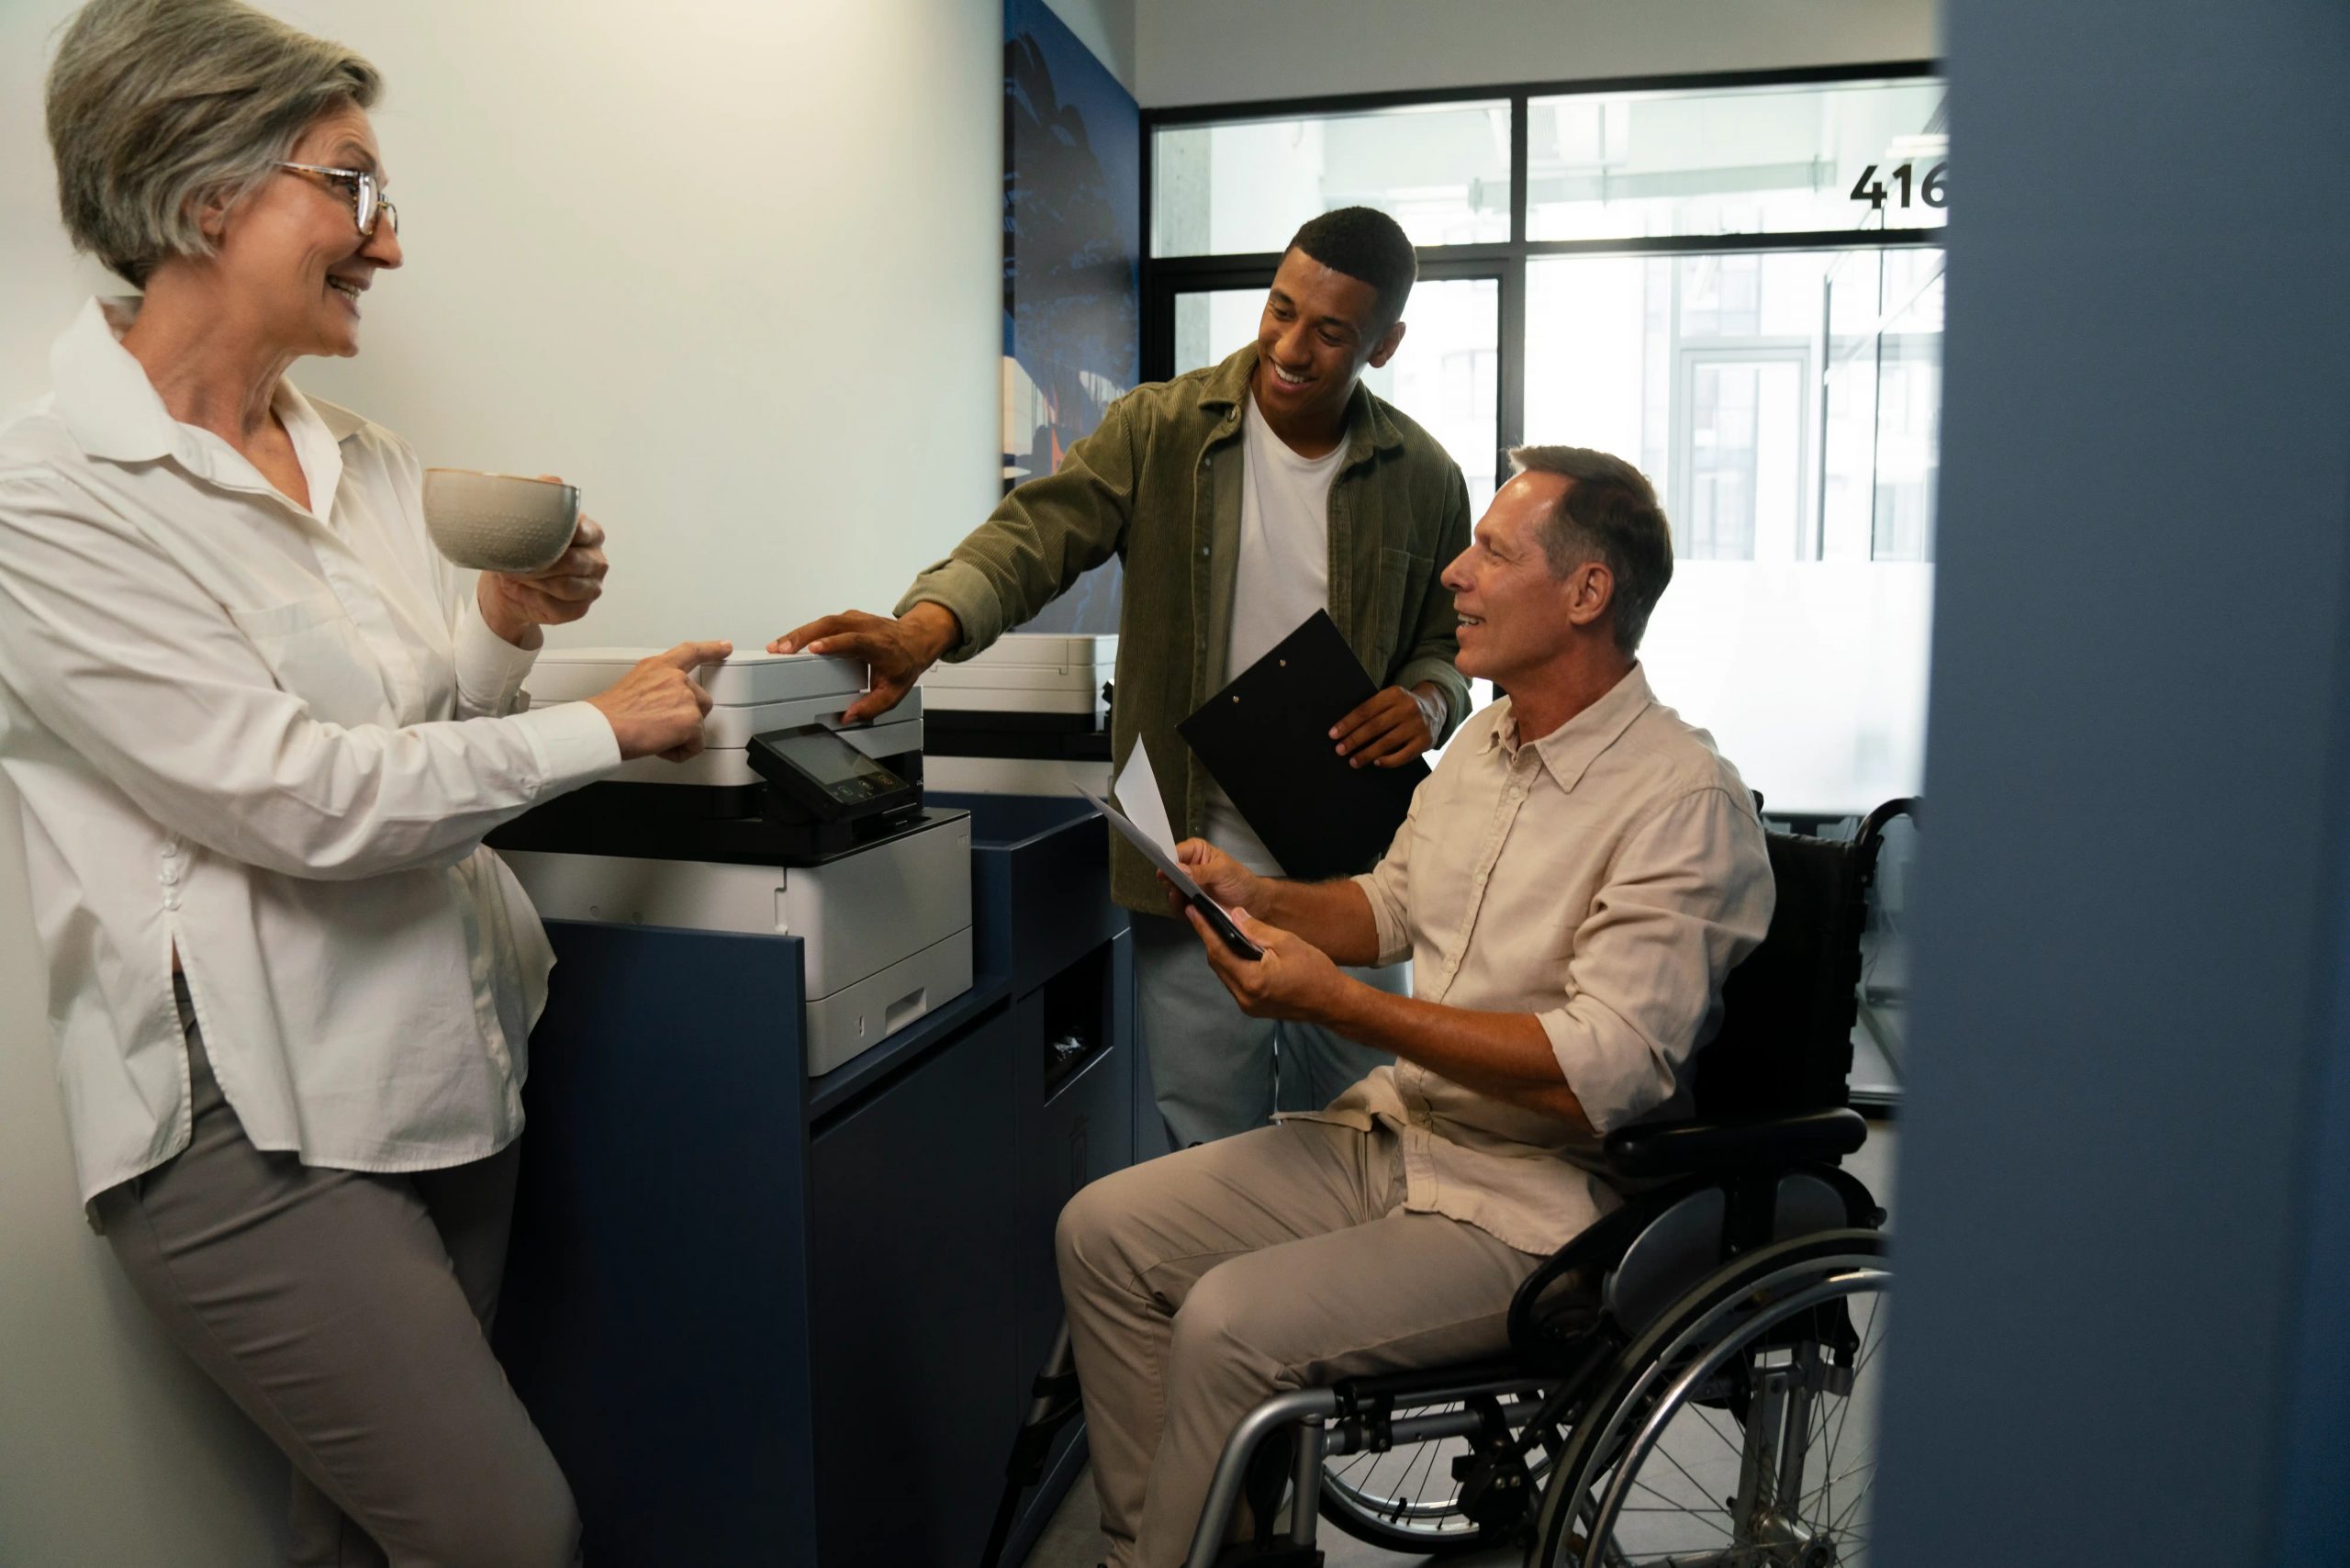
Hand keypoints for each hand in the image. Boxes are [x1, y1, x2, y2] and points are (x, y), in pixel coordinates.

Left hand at [478, 477, 607, 644]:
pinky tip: (519, 590)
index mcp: (591, 533)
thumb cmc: (523, 549)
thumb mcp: (529, 518)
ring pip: (566, 587)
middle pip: (573, 562)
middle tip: (512, 561)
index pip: (585, 532)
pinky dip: (533, 598)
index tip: (533, 536)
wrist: (508, 583)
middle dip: (540, 563)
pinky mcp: (581, 608)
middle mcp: (597, 560)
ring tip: (512, 575)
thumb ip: (544, 496)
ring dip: (535, 581)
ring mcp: (592, 587)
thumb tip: (554, 481)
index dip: (559, 536)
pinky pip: (560, 607)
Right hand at [586, 640, 731, 761]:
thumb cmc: (610, 714)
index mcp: (658, 667)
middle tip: (660, 726)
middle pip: (700, 700)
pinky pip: (697, 744)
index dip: (711, 649)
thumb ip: (654, 688)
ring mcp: (685, 697)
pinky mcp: (691, 720)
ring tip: (654, 736)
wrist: (603, 727)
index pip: (691, 651)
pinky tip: (660, 746)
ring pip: (697, 724)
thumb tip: (659, 706)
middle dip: (687, 717)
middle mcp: (675, 678)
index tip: (725, 646)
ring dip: (681, 735)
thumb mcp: (632, 686)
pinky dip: (681, 752)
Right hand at [767, 601, 959, 724]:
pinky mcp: (847, 618)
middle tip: (782, 649)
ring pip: (824, 621)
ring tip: (777, 647)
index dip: (834, 643)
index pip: (855, 640)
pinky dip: (805, 631)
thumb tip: (848, 717)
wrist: (916, 638)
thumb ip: (872, 707)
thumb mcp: (895, 691)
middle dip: (804, 635)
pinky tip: (789, 642)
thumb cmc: (904, 662)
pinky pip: (823, 622)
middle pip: (831, 625)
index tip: (815, 648)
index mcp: (880, 645)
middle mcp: (867, 627)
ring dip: (799, 633)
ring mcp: (856, 620)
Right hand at [1159, 838, 1264, 919]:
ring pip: (1171, 890)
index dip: (1168, 861)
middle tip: (1175, 887)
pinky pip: (1178, 905)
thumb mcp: (1222, 871)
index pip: (1175, 852)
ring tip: (1181, 898)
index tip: (1165, 871)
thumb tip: (1179, 868)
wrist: (1251, 902)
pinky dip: (1180, 908)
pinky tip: (1188, 908)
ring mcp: (1187, 885)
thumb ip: (1201, 871)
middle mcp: (1188, 867)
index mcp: (1196, 851)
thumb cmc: (1240, 880)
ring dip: (1174, 895)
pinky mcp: (1189, 901)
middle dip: (1170, 880)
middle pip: (1169, 872)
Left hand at [1184, 905, 1345, 1022]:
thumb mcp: (1287, 942)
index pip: (1218, 951)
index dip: (1204, 929)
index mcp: (1251, 980)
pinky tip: (1237, 951)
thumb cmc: (1315, 970)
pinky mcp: (1253, 1009)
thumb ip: (1257, 929)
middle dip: (1210, 940)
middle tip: (1205, 917)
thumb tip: (1234, 915)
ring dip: (1221, 954)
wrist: (1333, 1002)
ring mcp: (1247, 1006)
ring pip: (1224, 974)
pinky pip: (1235, 983)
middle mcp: (1243, 997)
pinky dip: (1233, 965)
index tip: (1192, 911)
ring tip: (1219, 931)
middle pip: (1217, 964)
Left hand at [1331, 684, 1438, 769]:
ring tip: (1353, 761)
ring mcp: (1418, 725)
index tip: (1333, 734)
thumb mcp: (1390, 699)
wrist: (1435, 708)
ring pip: (1387, 742)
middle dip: (1354, 740)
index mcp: (1394, 694)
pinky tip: (1376, 762)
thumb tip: (1344, 730)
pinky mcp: (1425, 741)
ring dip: (1367, 754)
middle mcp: (1407, 708)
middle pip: (1374, 726)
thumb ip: (1373, 709)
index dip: (1348, 723)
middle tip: (1340, 750)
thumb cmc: (1401, 707)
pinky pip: (1403, 755)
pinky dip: (1388, 761)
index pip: (1366, 710)